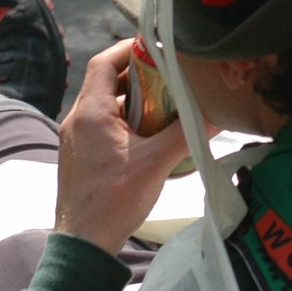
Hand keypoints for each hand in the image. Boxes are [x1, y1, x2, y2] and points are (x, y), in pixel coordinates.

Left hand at [54, 39, 191, 252]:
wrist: (84, 242)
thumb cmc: (114, 200)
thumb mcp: (156, 163)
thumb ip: (186, 135)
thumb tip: (215, 116)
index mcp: (90, 112)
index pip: (104, 62)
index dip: (128, 49)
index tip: (155, 48)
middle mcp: (77, 120)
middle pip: (105, 82)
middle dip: (138, 77)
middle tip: (169, 77)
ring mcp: (75, 139)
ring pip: (104, 106)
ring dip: (132, 101)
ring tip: (164, 105)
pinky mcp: (80, 156)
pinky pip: (101, 126)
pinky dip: (124, 121)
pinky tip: (148, 136)